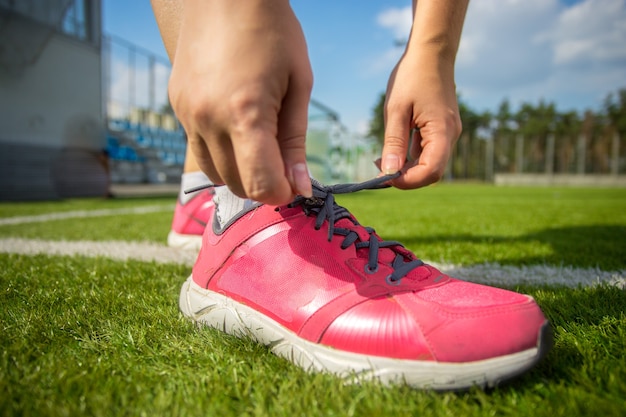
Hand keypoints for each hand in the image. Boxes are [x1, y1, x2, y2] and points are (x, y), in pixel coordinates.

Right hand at [168, 0, 312, 204]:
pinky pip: (199, 148)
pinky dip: (220, 152)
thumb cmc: (272, 31)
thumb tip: (300, 186)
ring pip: (214, 172)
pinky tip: (235, 127)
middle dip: (263, 183)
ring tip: (259, 143)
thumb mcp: (298, 85)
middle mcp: (207, 120)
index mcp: (244, 114)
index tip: (295, 183)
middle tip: (281, 162)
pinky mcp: (177, 106)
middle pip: (236, 184)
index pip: (260, 183)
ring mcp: (186, 114)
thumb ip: (295, 141)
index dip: (282, 192)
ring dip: (240, 172)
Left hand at [380, 46, 461, 188]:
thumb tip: (389, 172)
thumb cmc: (412, 76)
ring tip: (383, 160)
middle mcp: (450, 135)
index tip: (384, 177)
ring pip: (429, 163)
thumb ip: (394, 143)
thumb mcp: (396, 110)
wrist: (430, 52)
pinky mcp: (441, 129)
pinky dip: (411, 157)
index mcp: (442, 131)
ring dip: (407, 168)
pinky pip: (428, 151)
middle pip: (431, 171)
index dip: (408, 181)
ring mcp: (447, 133)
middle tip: (380, 170)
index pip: (431, 171)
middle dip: (406, 177)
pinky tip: (394, 150)